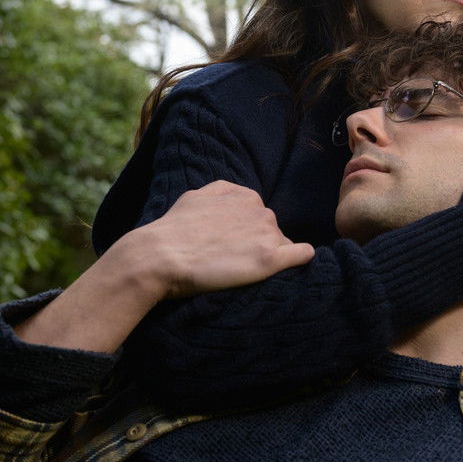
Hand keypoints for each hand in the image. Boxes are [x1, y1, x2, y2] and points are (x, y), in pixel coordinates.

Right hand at [119, 180, 314, 298]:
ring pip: (283, 245)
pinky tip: (292, 266)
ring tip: (242, 268)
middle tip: (233, 259)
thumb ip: (223, 193)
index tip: (231, 246)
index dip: (247, 234)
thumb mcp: (198, 196)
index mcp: (246, 196)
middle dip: (259, 244)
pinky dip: (300, 259)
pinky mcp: (270, 259)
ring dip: (269, 256)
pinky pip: (302, 255)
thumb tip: (243, 198)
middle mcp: (261, 211)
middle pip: (272, 231)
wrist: (160, 256)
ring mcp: (267, 234)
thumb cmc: (174, 229)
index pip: (259, 217)